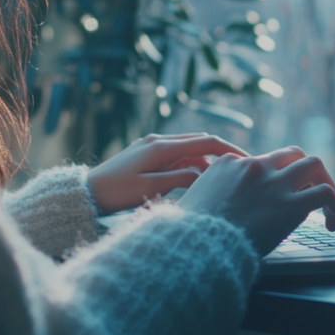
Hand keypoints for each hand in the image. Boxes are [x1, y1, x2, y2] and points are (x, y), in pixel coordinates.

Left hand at [87, 133, 248, 213]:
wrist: (86, 193)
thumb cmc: (116, 193)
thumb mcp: (152, 188)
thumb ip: (181, 179)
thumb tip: (206, 173)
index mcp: (161, 146)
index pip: (206, 142)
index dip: (229, 150)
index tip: (247, 160)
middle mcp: (158, 141)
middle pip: (199, 142)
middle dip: (221, 154)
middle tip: (239, 171)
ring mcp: (151, 146)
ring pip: (188, 150)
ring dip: (204, 162)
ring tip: (219, 181)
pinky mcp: (146, 154)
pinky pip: (175, 156)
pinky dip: (189, 165)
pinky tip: (195, 180)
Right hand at [177, 146, 334, 255]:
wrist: (197, 244)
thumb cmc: (189, 232)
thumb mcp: (191, 200)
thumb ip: (205, 193)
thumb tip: (205, 202)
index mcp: (228, 163)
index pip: (260, 161)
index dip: (271, 178)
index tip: (272, 196)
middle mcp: (254, 166)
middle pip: (290, 154)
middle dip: (302, 170)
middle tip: (306, 190)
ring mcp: (274, 183)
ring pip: (314, 164)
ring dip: (324, 179)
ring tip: (326, 201)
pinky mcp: (292, 204)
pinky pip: (327, 194)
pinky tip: (332, 224)